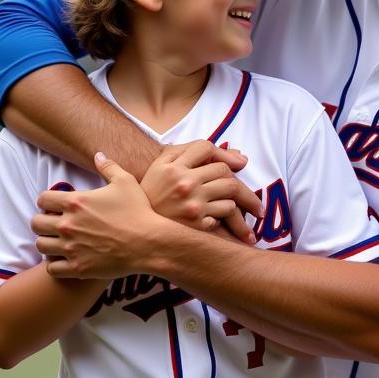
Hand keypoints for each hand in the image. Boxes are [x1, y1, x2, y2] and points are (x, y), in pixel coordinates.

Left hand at [33, 153, 166, 277]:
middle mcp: (68, 224)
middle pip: (36, 223)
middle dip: (42, 222)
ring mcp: (71, 248)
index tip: (54, 206)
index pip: (42, 199)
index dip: (46, 201)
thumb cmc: (139, 211)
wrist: (149, 243)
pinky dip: (55, 265)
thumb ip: (108, 167)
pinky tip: (65, 260)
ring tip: (57, 243)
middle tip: (53, 224)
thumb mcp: (125, 182)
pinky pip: (52, 269)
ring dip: (47, 243)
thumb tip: (98, 154)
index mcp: (76, 202)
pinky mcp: (77, 268)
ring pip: (41, 246)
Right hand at [141, 140, 258, 243]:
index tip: (236, 162)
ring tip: (239, 204)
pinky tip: (221, 218)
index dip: (222, 152)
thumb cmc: (152, 193)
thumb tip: (238, 155)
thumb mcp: (160, 166)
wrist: (136, 229)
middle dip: (234, 176)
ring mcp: (193, 205)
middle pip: (223, 170)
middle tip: (242, 186)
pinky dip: (225, 214)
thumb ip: (189, 152)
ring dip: (234, 197)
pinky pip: (224, 214)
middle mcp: (184, 183)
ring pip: (230, 192)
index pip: (205, 147)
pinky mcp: (199, 225)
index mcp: (172, 167)